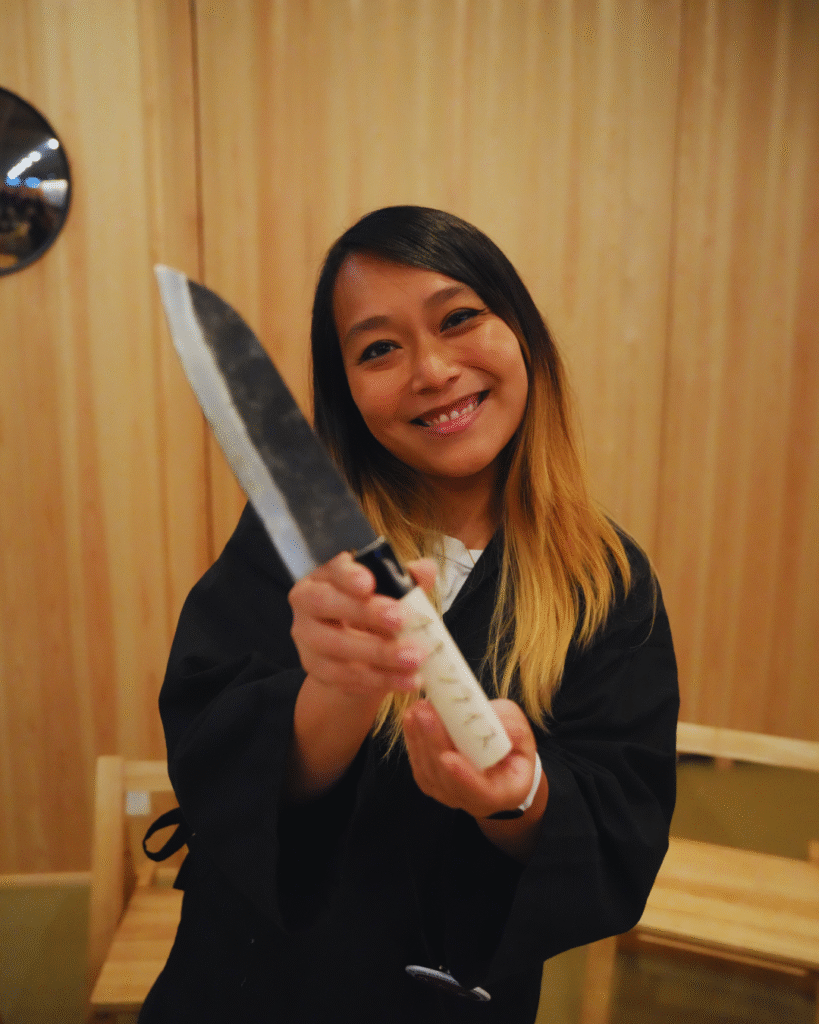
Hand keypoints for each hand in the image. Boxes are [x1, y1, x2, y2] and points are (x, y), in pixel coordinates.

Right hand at [289, 552, 436, 700]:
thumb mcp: (392, 593)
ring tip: (414, 659)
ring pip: (336, 647)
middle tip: (401, 620)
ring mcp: (307, 638)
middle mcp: (307, 603)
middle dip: (365, 613)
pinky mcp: (315, 669)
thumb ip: (409, 580)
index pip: (332, 569)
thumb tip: (425, 570)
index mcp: (325, 575)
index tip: (369, 584)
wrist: (357, 652)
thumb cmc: (373, 611)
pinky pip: (344, 677)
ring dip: (378, 654)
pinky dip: (378, 679)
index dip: (349, 576)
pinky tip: (406, 680)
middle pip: (326, 604)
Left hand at [403, 697, 539, 819]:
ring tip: (417, 710)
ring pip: (429, 773)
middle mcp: (474, 801)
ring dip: (420, 740)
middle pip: (447, 780)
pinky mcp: (432, 782)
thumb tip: (492, 717)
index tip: (449, 757)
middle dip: (434, 744)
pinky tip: (411, 719)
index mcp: (503, 793)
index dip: (464, 776)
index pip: (481, 793)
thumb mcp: (522, 733)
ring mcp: (450, 794)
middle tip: (426, 714)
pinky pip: (419, 766)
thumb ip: (511, 727)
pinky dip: (414, 741)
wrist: (501, 758)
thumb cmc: (513, 746)